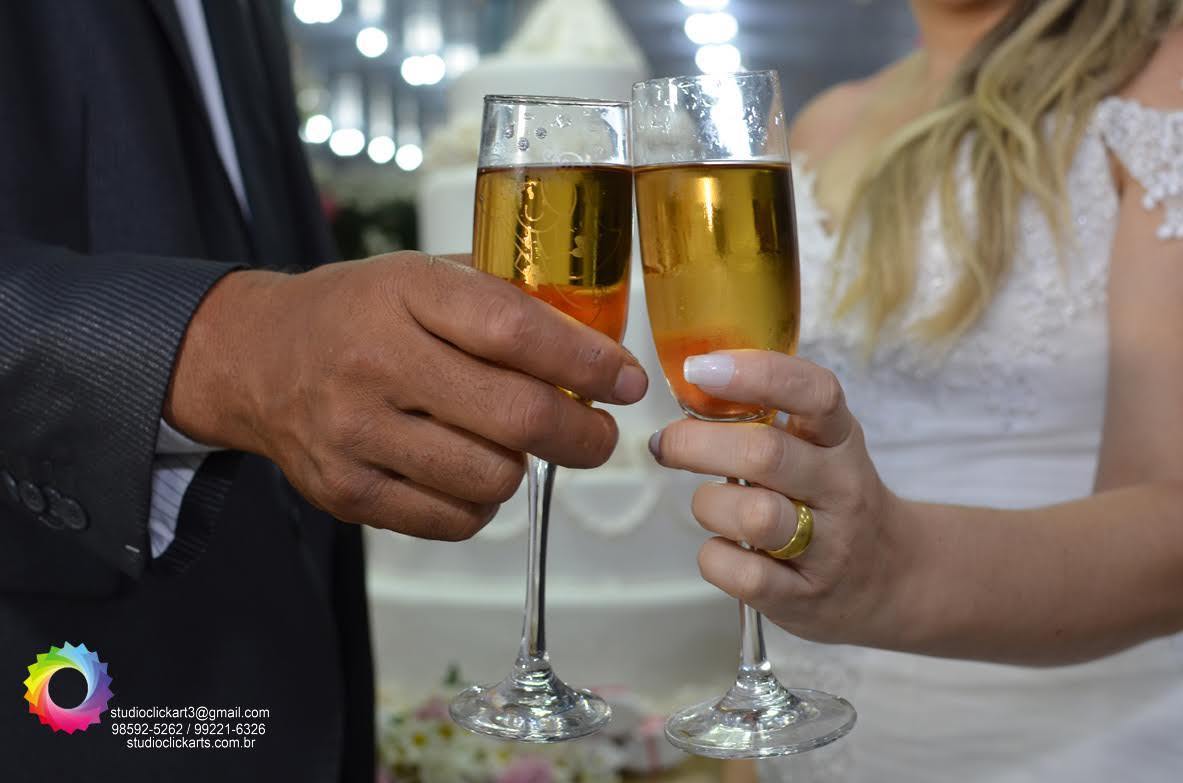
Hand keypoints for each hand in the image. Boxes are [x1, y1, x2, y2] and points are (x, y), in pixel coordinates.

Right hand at [165, 252, 647, 540]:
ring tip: (506, 443)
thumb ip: (503, 301)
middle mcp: (376, 364)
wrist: (254, 358)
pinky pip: (454, 521)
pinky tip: (466, 470)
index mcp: (405, 295)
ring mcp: (356, 435)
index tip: (626, 380)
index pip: (516, 332)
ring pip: (492, 479)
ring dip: (523, 467)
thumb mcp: (422, 276)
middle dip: (583, 435)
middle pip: (518, 418)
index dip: (587, 363)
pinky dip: (480, 503)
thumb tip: (596, 343)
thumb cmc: (358, 313)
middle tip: (599, 434)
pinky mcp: (346, 494)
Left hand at [649, 350, 904, 644]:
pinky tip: (724, 549)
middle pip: (766, 454)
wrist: (891, 578)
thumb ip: (767, 416)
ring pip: (754, 516)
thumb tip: (690, 384)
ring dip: (709, 505)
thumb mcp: (820, 445)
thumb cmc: (831, 498)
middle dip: (698, 444)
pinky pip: (741, 573)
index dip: (755, 373)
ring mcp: (829, 546)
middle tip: (667, 443)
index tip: (700, 369)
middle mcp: (841, 488)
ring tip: (710, 504)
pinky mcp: (804, 596)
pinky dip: (715, 557)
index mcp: (840, 439)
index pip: (814, 392)